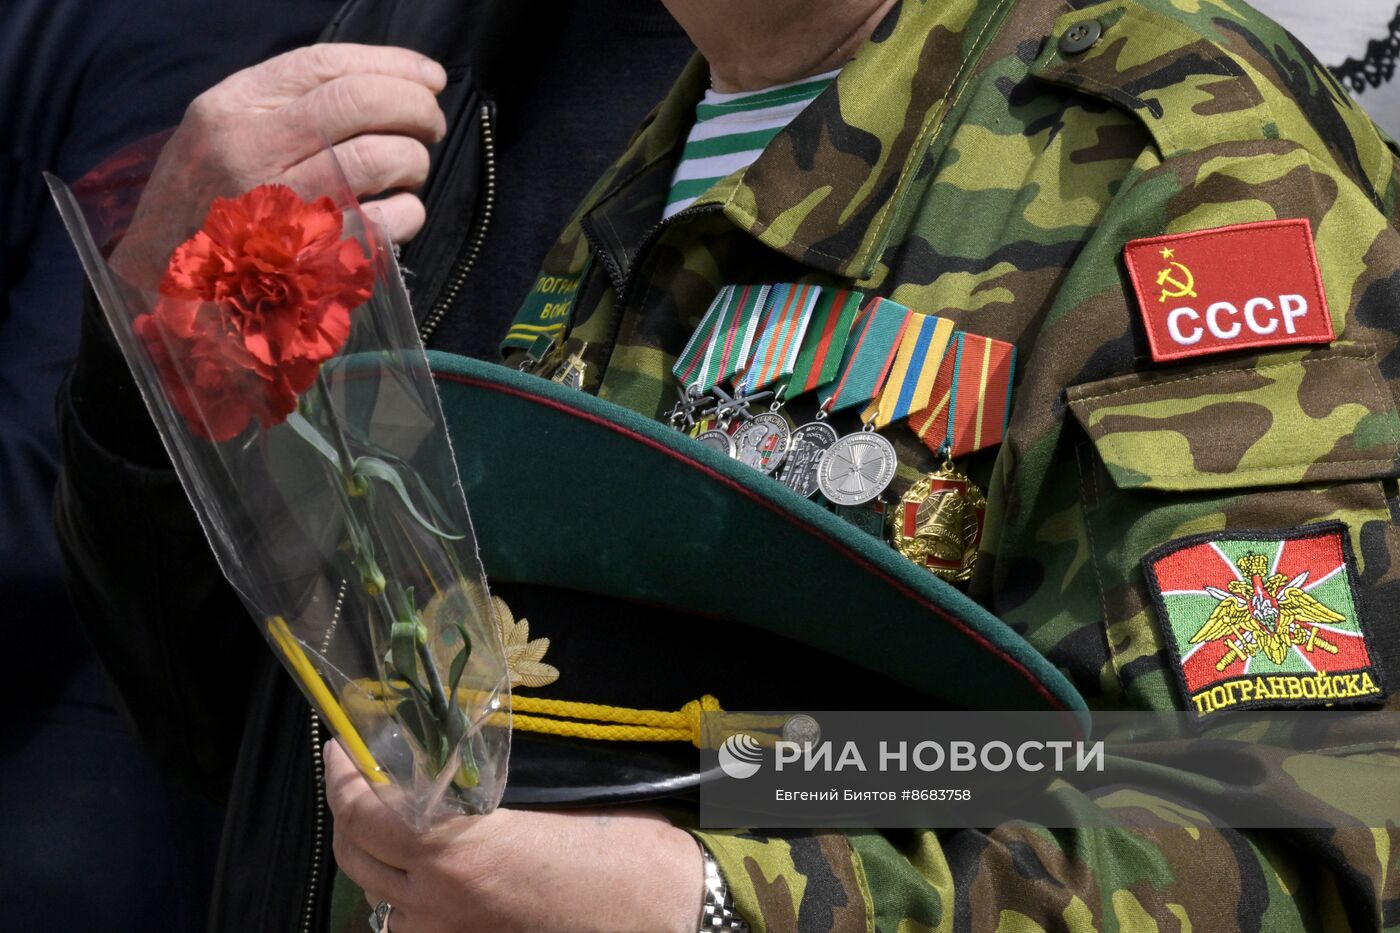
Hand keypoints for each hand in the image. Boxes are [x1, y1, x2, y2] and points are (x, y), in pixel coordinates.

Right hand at [114, 44, 446, 282]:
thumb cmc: (206, 206)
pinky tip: (402, 213)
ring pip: (379, 158)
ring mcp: (279, 208)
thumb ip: (285, 105)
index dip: (391, 65)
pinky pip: (385, 222)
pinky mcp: (309, 261)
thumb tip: (381, 84)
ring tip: (410, 171)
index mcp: (230, 109)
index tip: (430, 77)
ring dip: (414, 161)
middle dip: (415, 107)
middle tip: (431, 123)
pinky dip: (410, 213)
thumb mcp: (220, 135)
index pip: (324, 66)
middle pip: (360, 103)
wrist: (162, 288)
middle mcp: (250, 150)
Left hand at [325, 741, 705, 932]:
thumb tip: (440, 760)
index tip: (343, 745)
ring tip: (389, 818)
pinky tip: (425, 872)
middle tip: (361, 772)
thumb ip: (480, 786)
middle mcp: (438, 902)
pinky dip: (403, 896)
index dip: (342, 775)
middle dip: (350, 809)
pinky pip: (410, 925)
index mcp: (456, 850)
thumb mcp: (548, 797)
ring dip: (372, 855)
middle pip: (356, 855)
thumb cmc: (622, 848)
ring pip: (376, 897)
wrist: (666, 914)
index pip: (363, 812)